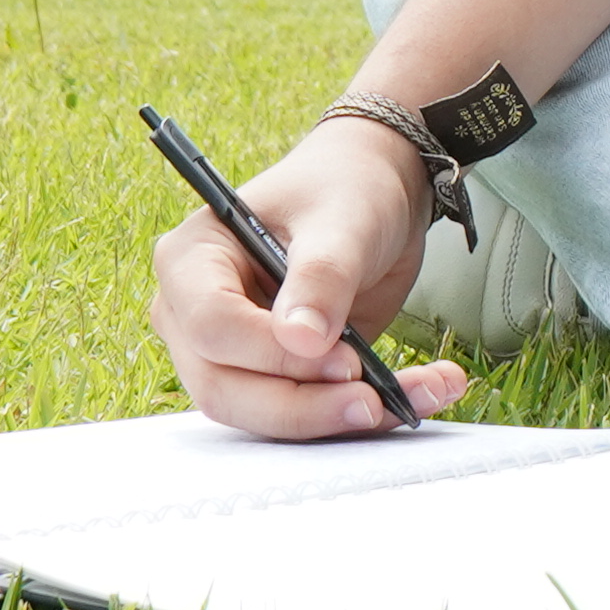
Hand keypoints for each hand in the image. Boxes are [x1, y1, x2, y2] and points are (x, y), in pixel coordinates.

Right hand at [150, 115, 469, 438]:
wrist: (374, 195)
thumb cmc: (344, 188)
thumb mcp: (342, 219)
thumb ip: (322, 275)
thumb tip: (301, 340)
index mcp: (191, 260)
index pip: (212, 326)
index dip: (273, 352)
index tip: (344, 357)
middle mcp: (194, 315)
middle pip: (224, 389)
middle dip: (301, 407)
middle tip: (372, 401)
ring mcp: (229, 353)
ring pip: (260, 417)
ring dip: (335, 420)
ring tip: (414, 398)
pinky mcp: (271, 378)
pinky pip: (302, 416)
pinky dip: (359, 417)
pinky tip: (417, 395)